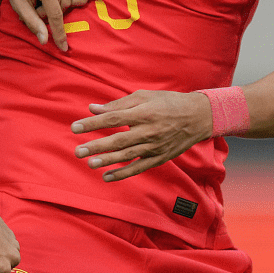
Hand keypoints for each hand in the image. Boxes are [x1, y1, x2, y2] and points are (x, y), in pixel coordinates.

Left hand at [71, 90, 211, 181]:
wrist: (198, 116)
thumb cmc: (168, 102)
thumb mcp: (144, 96)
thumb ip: (118, 104)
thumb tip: (93, 108)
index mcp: (143, 112)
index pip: (113, 119)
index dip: (93, 123)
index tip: (75, 127)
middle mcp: (148, 131)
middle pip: (118, 140)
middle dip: (96, 146)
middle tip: (78, 151)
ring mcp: (154, 146)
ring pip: (127, 156)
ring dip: (107, 161)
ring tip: (89, 163)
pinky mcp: (159, 157)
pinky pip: (139, 167)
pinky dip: (123, 173)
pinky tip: (107, 176)